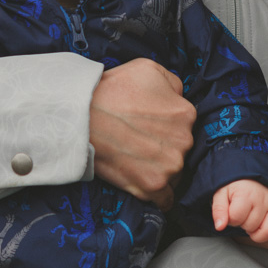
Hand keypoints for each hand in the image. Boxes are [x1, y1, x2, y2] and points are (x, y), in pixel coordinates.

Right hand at [89, 57, 195, 209]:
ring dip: (161, 169)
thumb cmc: (113, 89)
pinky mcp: (152, 186)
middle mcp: (184, 142)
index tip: (149, 124)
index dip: (166, 124)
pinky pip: (165, 199)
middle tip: (140, 141)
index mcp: (186, 114)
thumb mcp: (149, 69)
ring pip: (174, 173)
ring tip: (137, 159)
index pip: (184, 124)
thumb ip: (173, 84)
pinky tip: (145, 183)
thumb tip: (178, 99)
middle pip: (180, 149)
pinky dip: (158, 195)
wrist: (82, 115)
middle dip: (165, 147)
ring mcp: (170, 166)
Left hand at [213, 178, 267, 242]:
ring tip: (248, 216)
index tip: (230, 209)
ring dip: (251, 227)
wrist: (251, 175)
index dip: (229, 217)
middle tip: (240, 210)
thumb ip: (219, 210)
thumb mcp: (221, 193)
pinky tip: (256, 226)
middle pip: (248, 225)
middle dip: (241, 222)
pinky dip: (263, 234)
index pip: (235, 218)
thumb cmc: (236, 185)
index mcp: (245, 193)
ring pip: (261, 230)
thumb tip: (220, 226)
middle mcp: (261, 199)